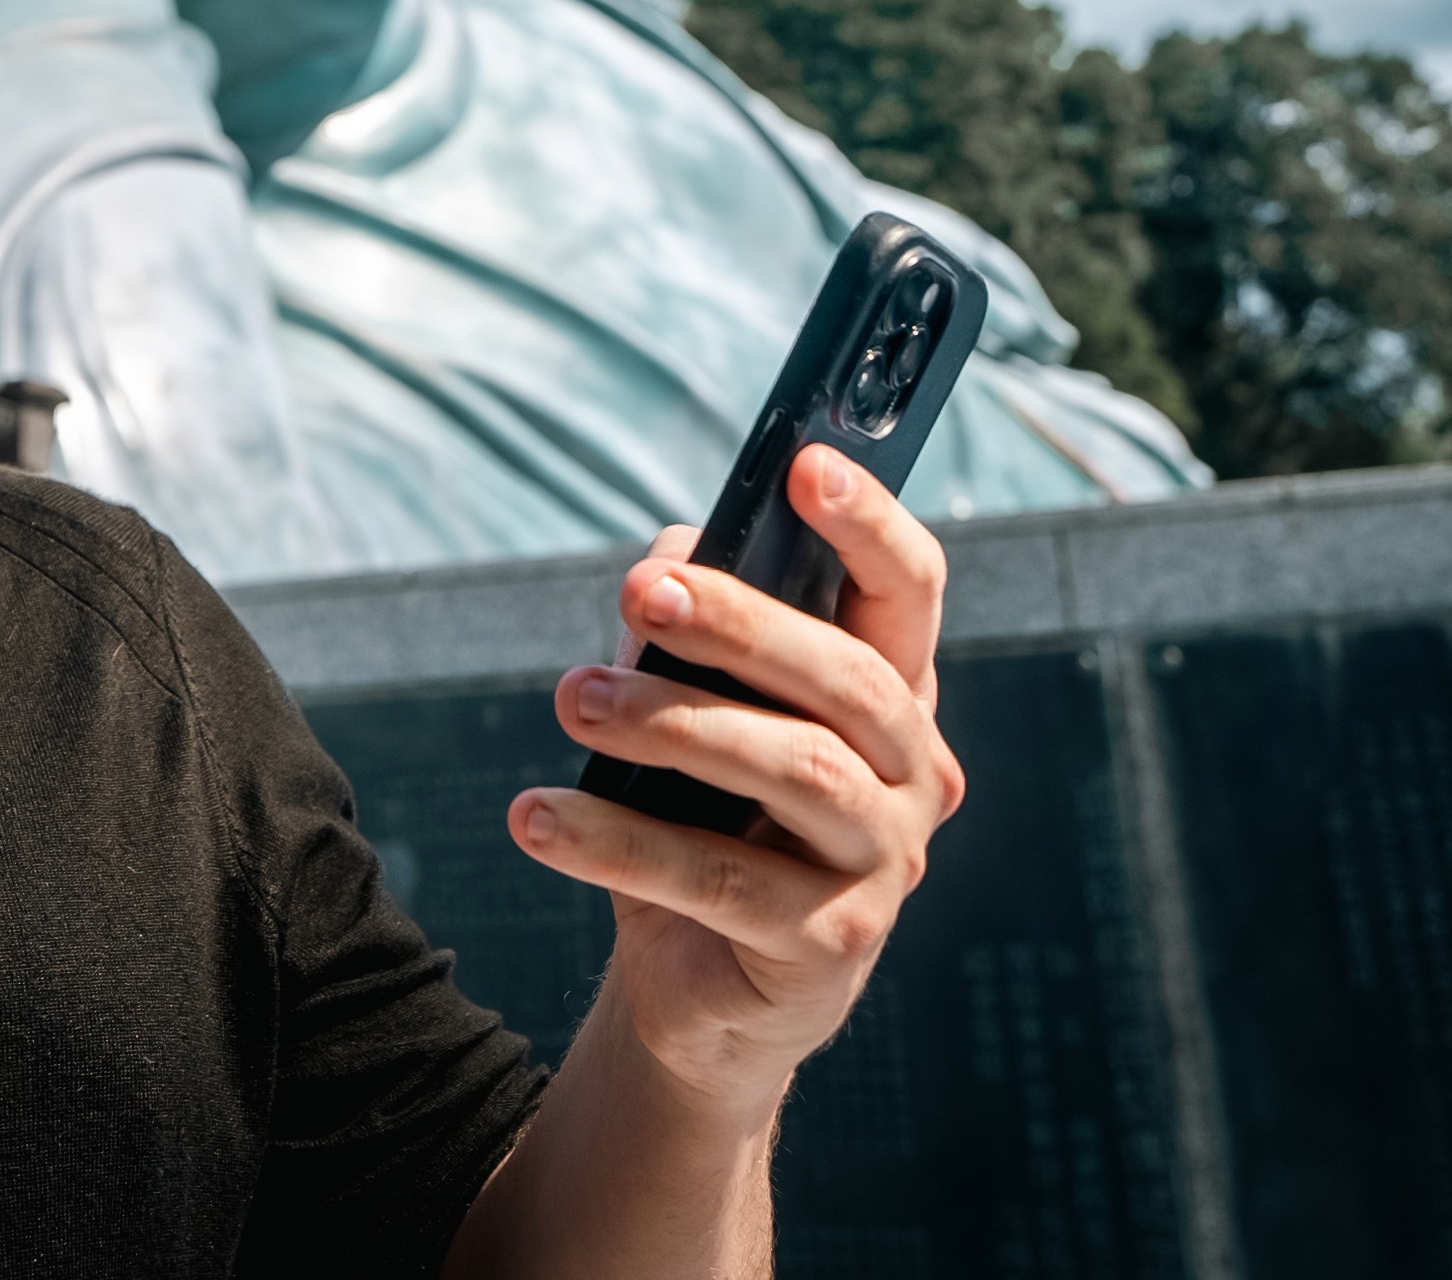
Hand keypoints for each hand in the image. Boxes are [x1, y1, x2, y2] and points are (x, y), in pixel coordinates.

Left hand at [510, 447, 966, 1124]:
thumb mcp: (697, 710)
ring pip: (795, 772)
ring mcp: (885, 866)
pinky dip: (619, 844)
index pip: (909, 591)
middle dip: (741, 624)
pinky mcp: (831, 947)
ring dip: (672, 724)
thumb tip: (666, 563)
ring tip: (570, 700)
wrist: (701, 987)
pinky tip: (537, 819)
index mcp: (893, 695)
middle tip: (637, 590)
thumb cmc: (705, 820)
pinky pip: (722, 882)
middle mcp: (913, 775)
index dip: (869, 524)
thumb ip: (693, 630)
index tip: (805, 463)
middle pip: (846, 680)